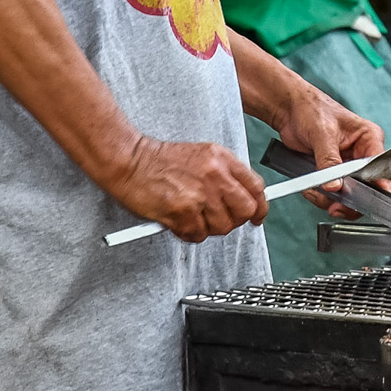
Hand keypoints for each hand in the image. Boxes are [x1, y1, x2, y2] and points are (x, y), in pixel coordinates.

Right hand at [109, 138, 266, 241]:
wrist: (129, 160)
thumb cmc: (160, 160)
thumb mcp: (202, 155)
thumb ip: (225, 174)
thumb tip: (244, 197)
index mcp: (222, 159)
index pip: (256, 187)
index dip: (260, 207)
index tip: (257, 216)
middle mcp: (214, 175)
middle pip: (245, 210)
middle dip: (235, 220)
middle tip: (219, 219)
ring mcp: (199, 194)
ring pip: (222, 227)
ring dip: (208, 228)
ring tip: (192, 216)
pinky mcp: (182, 211)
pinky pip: (198, 235)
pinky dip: (188, 233)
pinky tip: (179, 220)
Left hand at [274, 88, 387, 218]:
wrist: (289, 110)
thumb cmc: (311, 109)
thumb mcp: (322, 133)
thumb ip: (329, 161)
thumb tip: (335, 186)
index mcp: (369, 138)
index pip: (380, 168)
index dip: (375, 187)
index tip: (360, 200)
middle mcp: (362, 153)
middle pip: (367, 187)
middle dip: (348, 199)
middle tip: (334, 206)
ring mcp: (347, 165)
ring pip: (349, 194)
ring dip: (330, 199)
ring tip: (313, 192)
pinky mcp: (333, 173)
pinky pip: (333, 194)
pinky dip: (321, 196)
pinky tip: (310, 189)